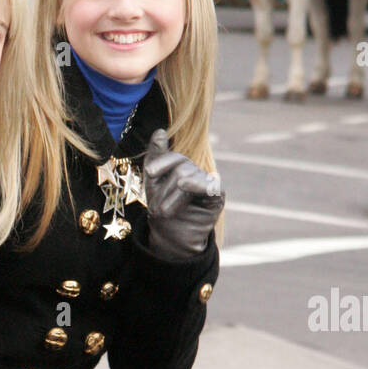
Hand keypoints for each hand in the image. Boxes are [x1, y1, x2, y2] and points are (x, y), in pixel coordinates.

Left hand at [143, 130, 223, 259]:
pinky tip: (186, 187)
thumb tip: (159, 131)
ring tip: (165, 212)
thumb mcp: (154, 184)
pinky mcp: (217, 196)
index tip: (150, 172)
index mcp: (181, 166)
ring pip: (189, 179)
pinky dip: (199, 186)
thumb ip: (156, 157)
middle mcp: (195, 171)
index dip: (162, 163)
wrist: (171, 237)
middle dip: (164, 190)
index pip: (174, 157)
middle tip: (156, 209)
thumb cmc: (163, 208)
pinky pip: (210, 186)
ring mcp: (207, 183)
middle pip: (180, 168)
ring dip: (172, 199)